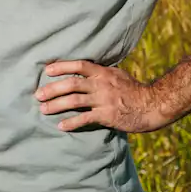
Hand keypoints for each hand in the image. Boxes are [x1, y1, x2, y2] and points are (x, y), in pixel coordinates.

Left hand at [35, 60, 170, 133]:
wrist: (152, 105)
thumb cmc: (135, 90)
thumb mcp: (118, 74)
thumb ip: (102, 72)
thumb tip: (86, 69)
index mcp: (103, 73)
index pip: (79, 65)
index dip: (61, 66)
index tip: (46, 70)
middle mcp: (101, 85)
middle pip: (71, 84)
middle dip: (52, 89)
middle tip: (38, 95)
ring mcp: (104, 100)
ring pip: (74, 101)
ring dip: (56, 105)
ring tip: (43, 110)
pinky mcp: (107, 116)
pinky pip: (85, 119)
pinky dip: (71, 123)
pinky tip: (61, 126)